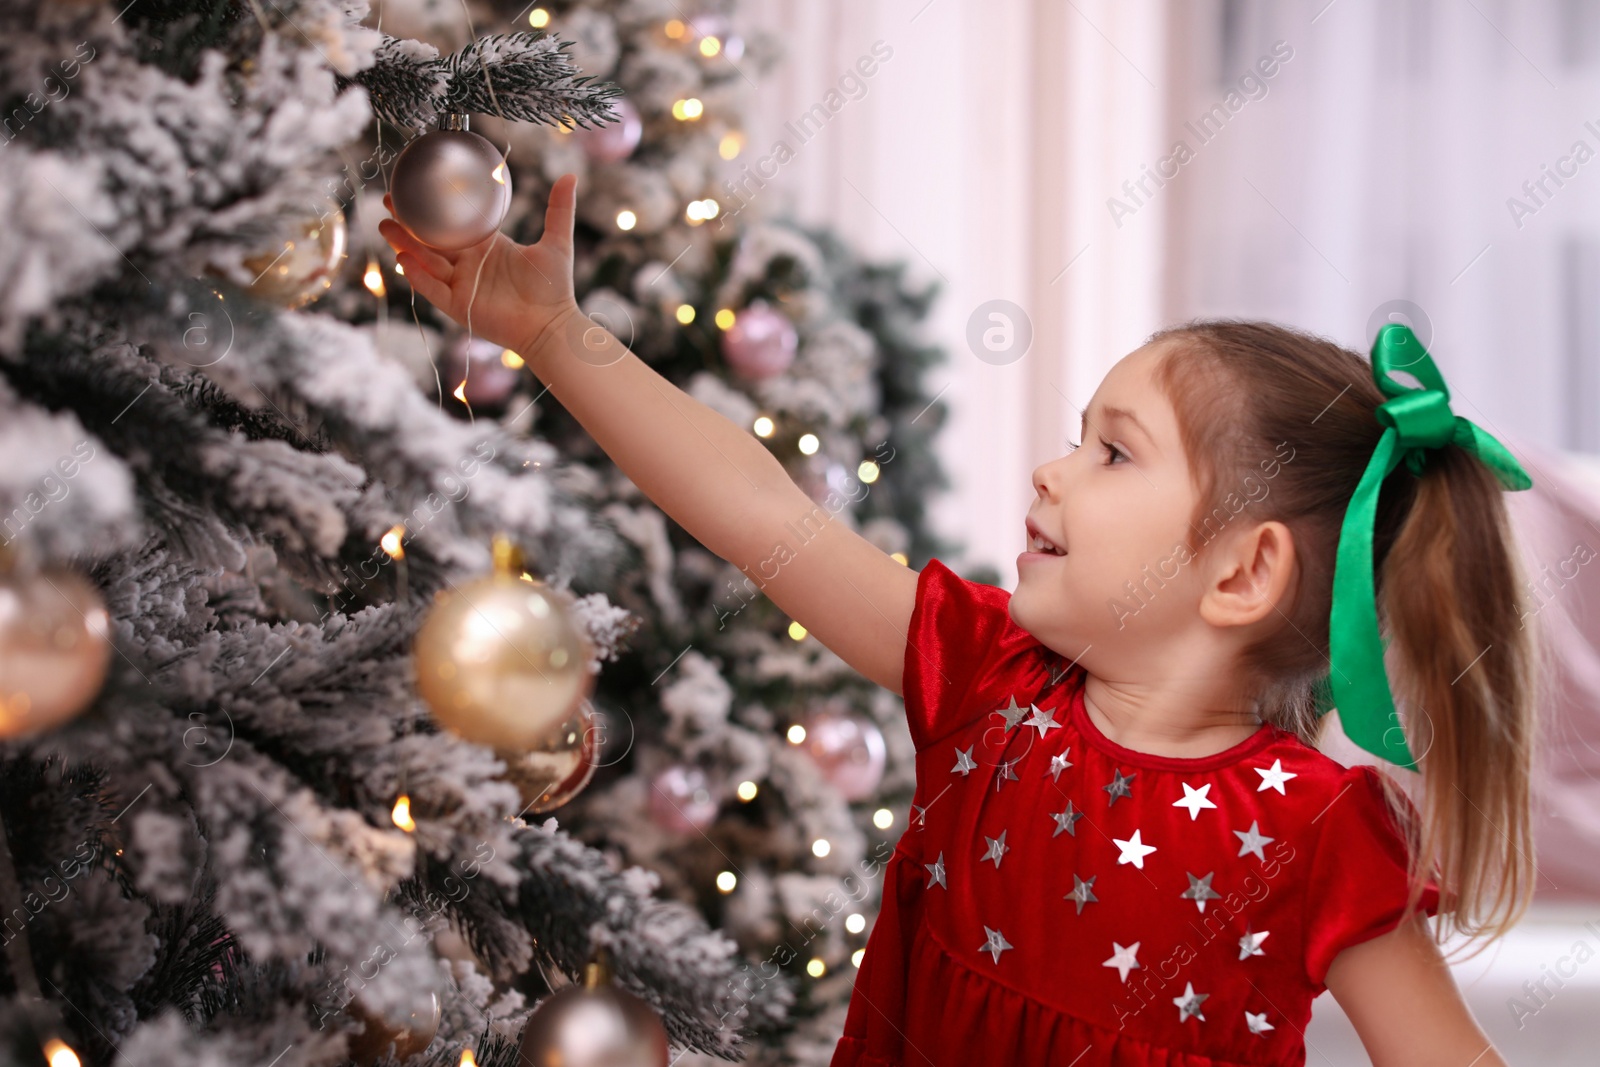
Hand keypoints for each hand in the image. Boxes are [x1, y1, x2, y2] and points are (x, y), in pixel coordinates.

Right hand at [378, 172, 580, 359]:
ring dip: (405, 245)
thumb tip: (571, 176)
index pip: (454, 225)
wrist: (552, 324)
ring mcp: (462, 286)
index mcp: (487, 248)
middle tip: (390, 203)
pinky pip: (433, 289)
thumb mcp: (557, 242)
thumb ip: (559, 209)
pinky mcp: (459, 306)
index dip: (434, 209)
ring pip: (426, 262)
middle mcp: (470, 265)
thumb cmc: (555, 288)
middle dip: (410, 224)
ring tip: (386, 227)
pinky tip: (404, 260)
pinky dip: (418, 276)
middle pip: (432, 241)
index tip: (415, 190)